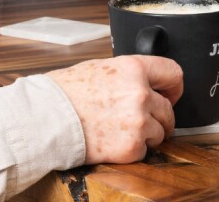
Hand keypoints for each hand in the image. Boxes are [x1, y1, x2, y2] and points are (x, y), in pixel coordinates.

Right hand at [47, 55, 182, 164]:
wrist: (45, 118)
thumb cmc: (64, 93)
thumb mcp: (98, 68)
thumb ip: (127, 75)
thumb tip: (146, 84)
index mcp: (132, 69)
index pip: (172, 73)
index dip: (173, 87)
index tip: (169, 95)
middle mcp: (140, 93)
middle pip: (168, 109)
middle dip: (157, 117)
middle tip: (137, 119)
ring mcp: (138, 121)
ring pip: (160, 132)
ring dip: (145, 134)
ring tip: (118, 129)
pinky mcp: (132, 146)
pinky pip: (145, 150)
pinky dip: (132, 149)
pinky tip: (112, 140)